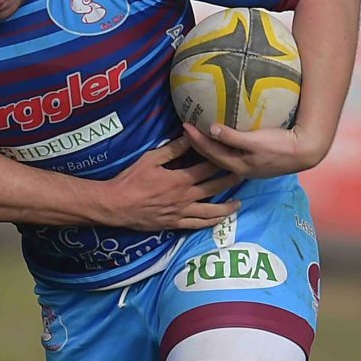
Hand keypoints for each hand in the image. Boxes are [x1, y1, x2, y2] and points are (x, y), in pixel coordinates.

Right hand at [104, 137, 240, 230]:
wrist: (116, 205)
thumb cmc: (130, 180)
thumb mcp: (150, 159)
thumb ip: (172, 150)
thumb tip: (190, 136)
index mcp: (180, 179)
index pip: (207, 168)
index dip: (220, 161)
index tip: (231, 155)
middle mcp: (185, 197)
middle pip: (214, 189)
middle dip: (230, 181)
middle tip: (245, 176)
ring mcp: (182, 213)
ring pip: (211, 211)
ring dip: (226, 207)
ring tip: (238, 203)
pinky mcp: (175, 224)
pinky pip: (198, 225)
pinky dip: (211, 223)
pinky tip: (219, 220)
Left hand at [183, 123, 323, 178]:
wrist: (306, 151)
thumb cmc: (282, 145)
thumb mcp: (255, 141)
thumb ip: (232, 136)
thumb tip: (211, 129)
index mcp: (237, 165)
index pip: (209, 151)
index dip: (195, 139)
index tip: (184, 125)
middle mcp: (239, 168)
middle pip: (211, 156)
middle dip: (197, 144)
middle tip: (185, 129)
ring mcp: (247, 166)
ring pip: (220, 156)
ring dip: (207, 146)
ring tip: (196, 134)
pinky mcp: (254, 161)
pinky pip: (230, 153)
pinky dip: (220, 146)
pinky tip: (219, 139)